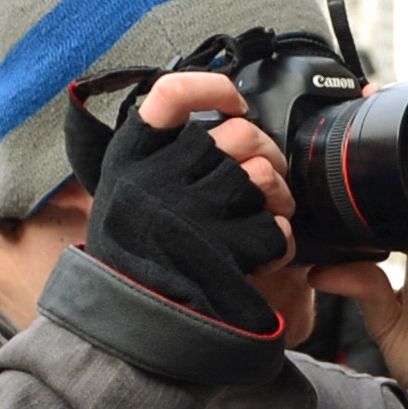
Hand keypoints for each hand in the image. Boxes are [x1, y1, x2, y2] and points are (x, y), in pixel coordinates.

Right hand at [83, 69, 298, 341]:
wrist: (135, 322)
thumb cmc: (139, 254)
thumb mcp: (129, 192)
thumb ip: (162, 153)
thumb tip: (223, 113)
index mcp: (132, 158)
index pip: (170, 95)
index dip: (210, 87)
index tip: (234, 101)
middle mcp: (155, 180)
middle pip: (239, 135)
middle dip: (266, 154)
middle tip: (265, 180)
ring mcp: (188, 214)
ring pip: (263, 178)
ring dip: (278, 198)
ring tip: (267, 215)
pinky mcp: (220, 252)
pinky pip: (273, 229)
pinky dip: (278, 242)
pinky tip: (259, 252)